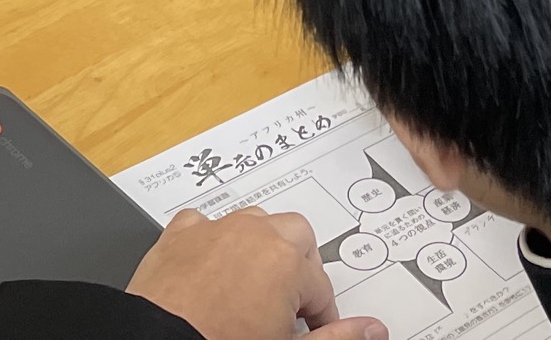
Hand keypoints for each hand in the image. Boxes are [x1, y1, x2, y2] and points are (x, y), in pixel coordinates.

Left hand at [127, 209, 383, 339]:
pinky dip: (212, 241)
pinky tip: (211, 268)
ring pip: (251, 222)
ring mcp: (213, 231)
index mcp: (287, 261)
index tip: (315, 330)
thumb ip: (337, 337)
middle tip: (292, 304)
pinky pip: (202, 225)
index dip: (322, 314)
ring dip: (259, 247)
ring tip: (255, 285)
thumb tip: (373, 330)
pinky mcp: (177, 237)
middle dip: (298, 266)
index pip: (321, 286)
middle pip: (294, 236)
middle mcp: (253, 235)